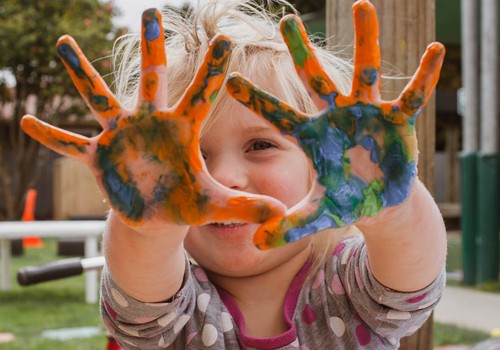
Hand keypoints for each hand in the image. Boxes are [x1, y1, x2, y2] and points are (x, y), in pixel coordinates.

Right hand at [21, 9, 284, 228]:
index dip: (212, 70)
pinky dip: (52, 136)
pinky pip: (71, 144)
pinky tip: (25, 122)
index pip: (201, 95)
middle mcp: (150, 124)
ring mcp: (122, 136)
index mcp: (182, 131)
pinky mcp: (99, 156)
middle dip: (151, 48)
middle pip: (151, 80)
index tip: (225, 39)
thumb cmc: (187, 203)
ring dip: (82, 74)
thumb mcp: (214, 205)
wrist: (157, 215)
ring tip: (65, 43)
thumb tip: (280, 214)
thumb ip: (244, 206)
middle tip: (151, 11)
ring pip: (100, 99)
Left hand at [226, 0, 444, 248]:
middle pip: (314, 80)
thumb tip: (254, 245)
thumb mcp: (316, 214)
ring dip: (366, 41)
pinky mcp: (396, 121)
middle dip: (302, 51)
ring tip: (362, 5)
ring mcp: (366, 115)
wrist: (379, 201)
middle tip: (287, 20)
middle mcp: (336, 117)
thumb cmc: (345, 201)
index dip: (256, 99)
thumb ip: (286, 227)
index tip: (228, 78)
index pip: (278, 116)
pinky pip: (411, 95)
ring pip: (365, 72)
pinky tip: (435, 51)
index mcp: (312, 136)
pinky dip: (423, 76)